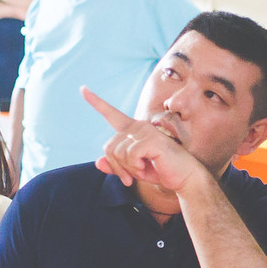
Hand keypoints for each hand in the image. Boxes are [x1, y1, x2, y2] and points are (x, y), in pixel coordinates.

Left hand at [82, 86, 203, 193]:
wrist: (183, 177)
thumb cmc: (160, 171)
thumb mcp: (133, 170)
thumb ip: (116, 166)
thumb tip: (98, 162)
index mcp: (133, 129)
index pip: (111, 114)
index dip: (96, 102)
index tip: (83, 89)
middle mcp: (138, 126)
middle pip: (109, 147)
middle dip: (117, 167)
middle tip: (130, 178)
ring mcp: (145, 131)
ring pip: (118, 152)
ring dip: (128, 169)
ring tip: (142, 170)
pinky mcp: (151, 139)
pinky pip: (130, 155)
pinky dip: (136, 167)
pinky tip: (148, 167)